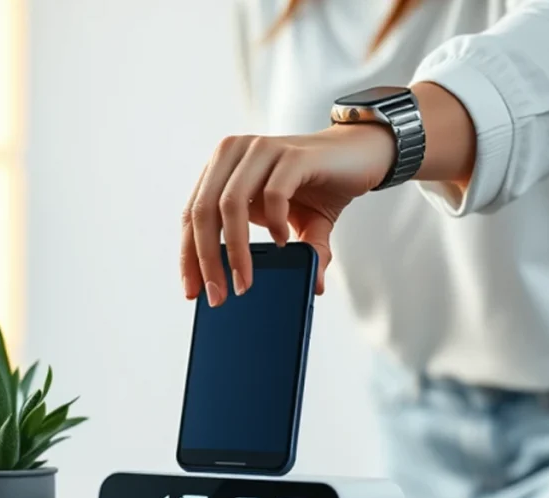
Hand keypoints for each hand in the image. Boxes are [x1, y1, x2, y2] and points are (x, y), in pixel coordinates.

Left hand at [180, 123, 394, 305]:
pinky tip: (283, 242)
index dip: (187, 254)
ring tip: (244, 281)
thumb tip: (309, 289)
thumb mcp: (296, 224)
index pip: (192, 214)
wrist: (361, 153)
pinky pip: (273, 194)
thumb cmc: (318, 185)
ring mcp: (262, 150)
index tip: (192, 291)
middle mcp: (235, 153)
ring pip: (230, 204)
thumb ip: (288, 254)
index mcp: (223, 167)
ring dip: (235, 250)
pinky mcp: (293, 155)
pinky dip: (274, 224)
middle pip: (203, 211)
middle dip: (206, 260)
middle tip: (218, 295)